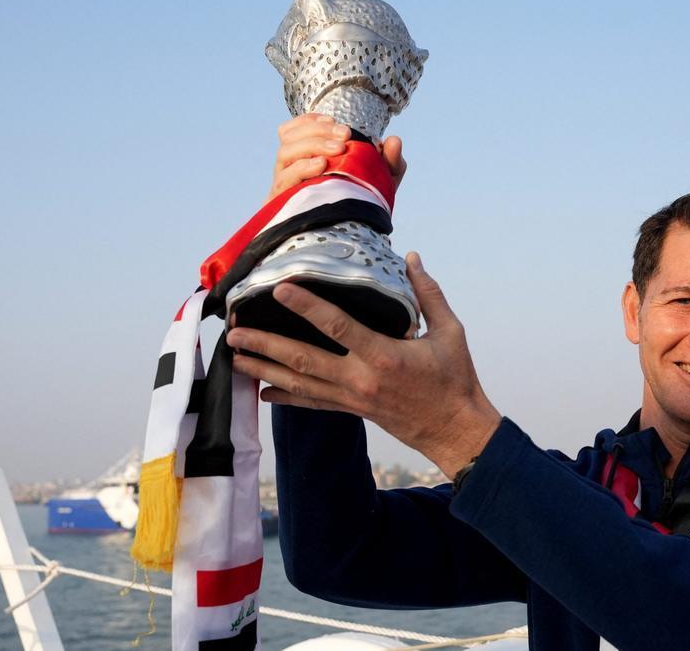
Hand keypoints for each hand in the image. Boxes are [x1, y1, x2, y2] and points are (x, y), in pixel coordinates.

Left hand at [227, 253, 498, 476]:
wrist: (455, 430)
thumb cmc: (455, 379)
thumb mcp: (450, 332)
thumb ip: (429, 294)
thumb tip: (412, 258)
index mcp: (384, 356)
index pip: (337, 326)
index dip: (306, 306)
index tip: (280, 289)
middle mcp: (360, 379)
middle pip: (302, 359)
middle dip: (264, 344)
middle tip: (233, 330)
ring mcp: (352, 398)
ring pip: (298, 383)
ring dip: (264, 369)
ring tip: (234, 356)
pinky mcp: (351, 410)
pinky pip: (311, 403)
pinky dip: (284, 397)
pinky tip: (261, 392)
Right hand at [268, 113, 407, 200]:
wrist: (348, 244)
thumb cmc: (360, 207)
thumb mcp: (379, 183)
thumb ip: (390, 162)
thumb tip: (394, 140)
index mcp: (304, 160)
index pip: (291, 132)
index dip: (308, 121)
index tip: (333, 121)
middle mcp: (290, 171)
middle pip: (288, 138)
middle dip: (318, 131)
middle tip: (345, 134)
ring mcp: (285, 187)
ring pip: (284, 153)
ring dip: (312, 145)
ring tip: (338, 149)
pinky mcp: (283, 204)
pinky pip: (285, 179)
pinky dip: (303, 168)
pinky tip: (322, 166)